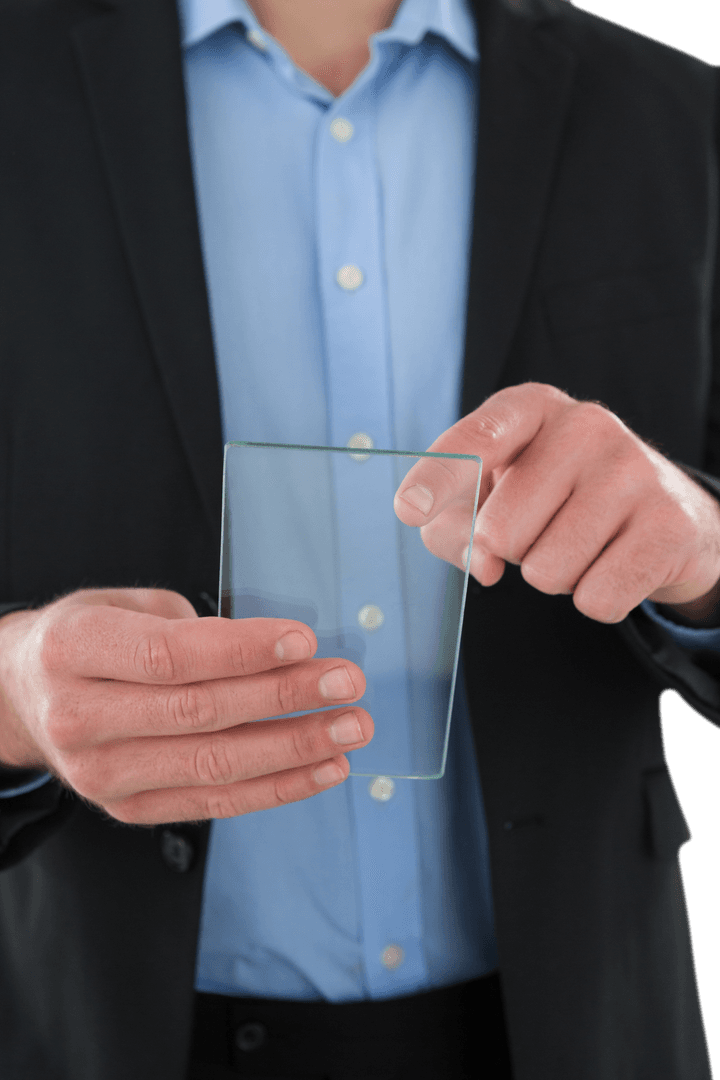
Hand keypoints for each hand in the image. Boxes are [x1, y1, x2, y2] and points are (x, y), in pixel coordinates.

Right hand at [0, 588, 371, 823]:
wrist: (24, 696)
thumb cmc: (87, 640)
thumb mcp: (122, 603)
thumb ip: (191, 626)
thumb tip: (277, 653)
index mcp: (75, 650)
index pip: (171, 657)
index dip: (243, 651)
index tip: (305, 641)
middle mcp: (80, 717)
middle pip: (200, 713)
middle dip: (284, 698)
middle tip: (346, 682)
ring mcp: (101, 774)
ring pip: (213, 765)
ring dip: (294, 748)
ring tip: (351, 728)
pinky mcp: (128, 809)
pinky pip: (214, 803)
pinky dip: (277, 787)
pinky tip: (323, 767)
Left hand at [394, 382, 719, 624]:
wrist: (664, 514)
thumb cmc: (559, 500)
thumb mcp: (497, 495)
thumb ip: (457, 526)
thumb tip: (484, 563)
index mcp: (531, 407)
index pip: (476, 440)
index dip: (438, 478)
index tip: (410, 508)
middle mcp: (585, 425)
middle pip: (501, 531)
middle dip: (512, 551)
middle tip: (545, 528)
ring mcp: (633, 469)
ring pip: (547, 572)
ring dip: (555, 576)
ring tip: (582, 544)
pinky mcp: (669, 522)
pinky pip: (597, 599)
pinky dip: (597, 598)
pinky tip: (615, 563)